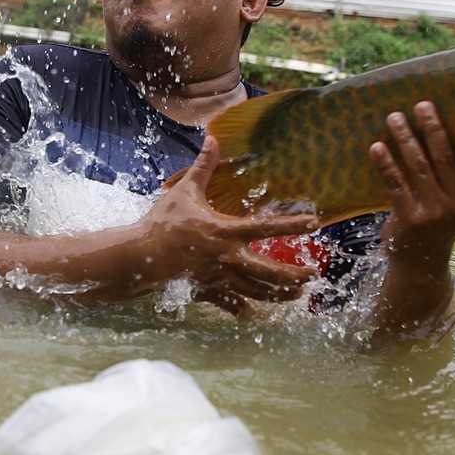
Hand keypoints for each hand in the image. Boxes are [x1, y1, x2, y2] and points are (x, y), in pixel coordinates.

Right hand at [144, 136, 319, 314]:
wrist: (140, 257)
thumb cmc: (163, 223)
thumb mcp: (185, 191)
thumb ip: (203, 167)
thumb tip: (213, 138)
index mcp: (226, 231)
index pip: (267, 227)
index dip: (293, 224)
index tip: (315, 223)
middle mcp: (229, 258)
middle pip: (270, 272)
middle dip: (294, 275)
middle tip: (313, 275)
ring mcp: (220, 279)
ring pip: (257, 291)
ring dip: (279, 294)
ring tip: (296, 295)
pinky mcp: (209, 292)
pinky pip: (231, 306)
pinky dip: (245, 311)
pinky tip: (257, 316)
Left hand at [365, 101, 454, 336]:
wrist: (420, 264)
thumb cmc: (436, 226)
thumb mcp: (454, 206)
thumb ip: (452, 180)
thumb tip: (435, 135)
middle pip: (444, 159)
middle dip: (431, 129)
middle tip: (421, 105)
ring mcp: (434, 213)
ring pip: (418, 167)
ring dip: (406, 139)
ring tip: (394, 117)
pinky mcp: (409, 219)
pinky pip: (395, 184)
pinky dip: (386, 163)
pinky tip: (377, 147)